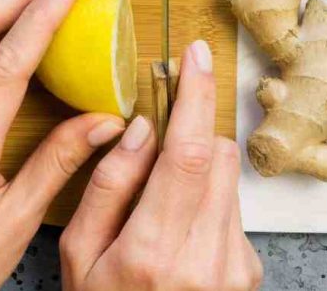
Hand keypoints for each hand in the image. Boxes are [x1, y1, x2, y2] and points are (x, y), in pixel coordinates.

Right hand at [60, 40, 262, 290]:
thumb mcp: (77, 258)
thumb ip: (107, 188)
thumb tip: (140, 129)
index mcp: (152, 252)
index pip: (187, 153)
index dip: (196, 95)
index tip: (196, 56)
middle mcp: (203, 259)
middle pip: (218, 154)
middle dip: (192, 130)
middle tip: (162, 132)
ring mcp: (233, 267)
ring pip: (228, 176)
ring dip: (199, 168)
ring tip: (162, 204)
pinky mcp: (249, 271)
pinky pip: (233, 208)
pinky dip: (208, 202)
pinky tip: (179, 233)